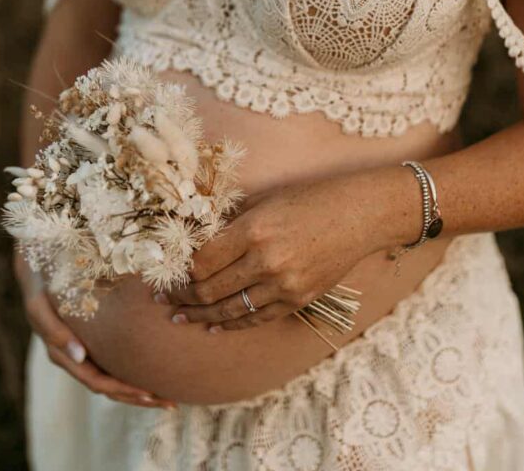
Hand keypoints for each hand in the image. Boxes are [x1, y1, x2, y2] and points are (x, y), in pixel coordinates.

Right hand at [15, 255, 175, 408]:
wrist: (37, 270)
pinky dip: (131, 371)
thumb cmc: (41, 286)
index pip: (97, 382)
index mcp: (62, 354)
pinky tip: (152, 369)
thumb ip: (55, 331)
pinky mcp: (92, 339)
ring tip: (168, 396)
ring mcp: (83, 351)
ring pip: (113, 379)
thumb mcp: (40, 306)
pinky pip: (112, 362)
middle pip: (109, 388)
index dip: (123, 390)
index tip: (149, 393)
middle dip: (138, 397)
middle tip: (169, 402)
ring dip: (138, 390)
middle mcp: (74, 358)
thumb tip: (80, 355)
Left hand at [163, 168, 405, 330]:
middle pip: (210, 289)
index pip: (202, 261)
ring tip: (181, 316)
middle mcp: (266, 261)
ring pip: (229, 310)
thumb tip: (195, 238)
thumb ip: (230, 222)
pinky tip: (214, 325)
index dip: (179, 272)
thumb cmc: (309, 199)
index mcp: (253, 230)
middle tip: (164, 299)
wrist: (358, 215)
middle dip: (182, 296)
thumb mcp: (264, 200)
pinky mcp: (298, 299)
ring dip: (200, 315)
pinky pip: (256, 318)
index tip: (165, 274)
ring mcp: (284, 285)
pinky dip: (232, 324)